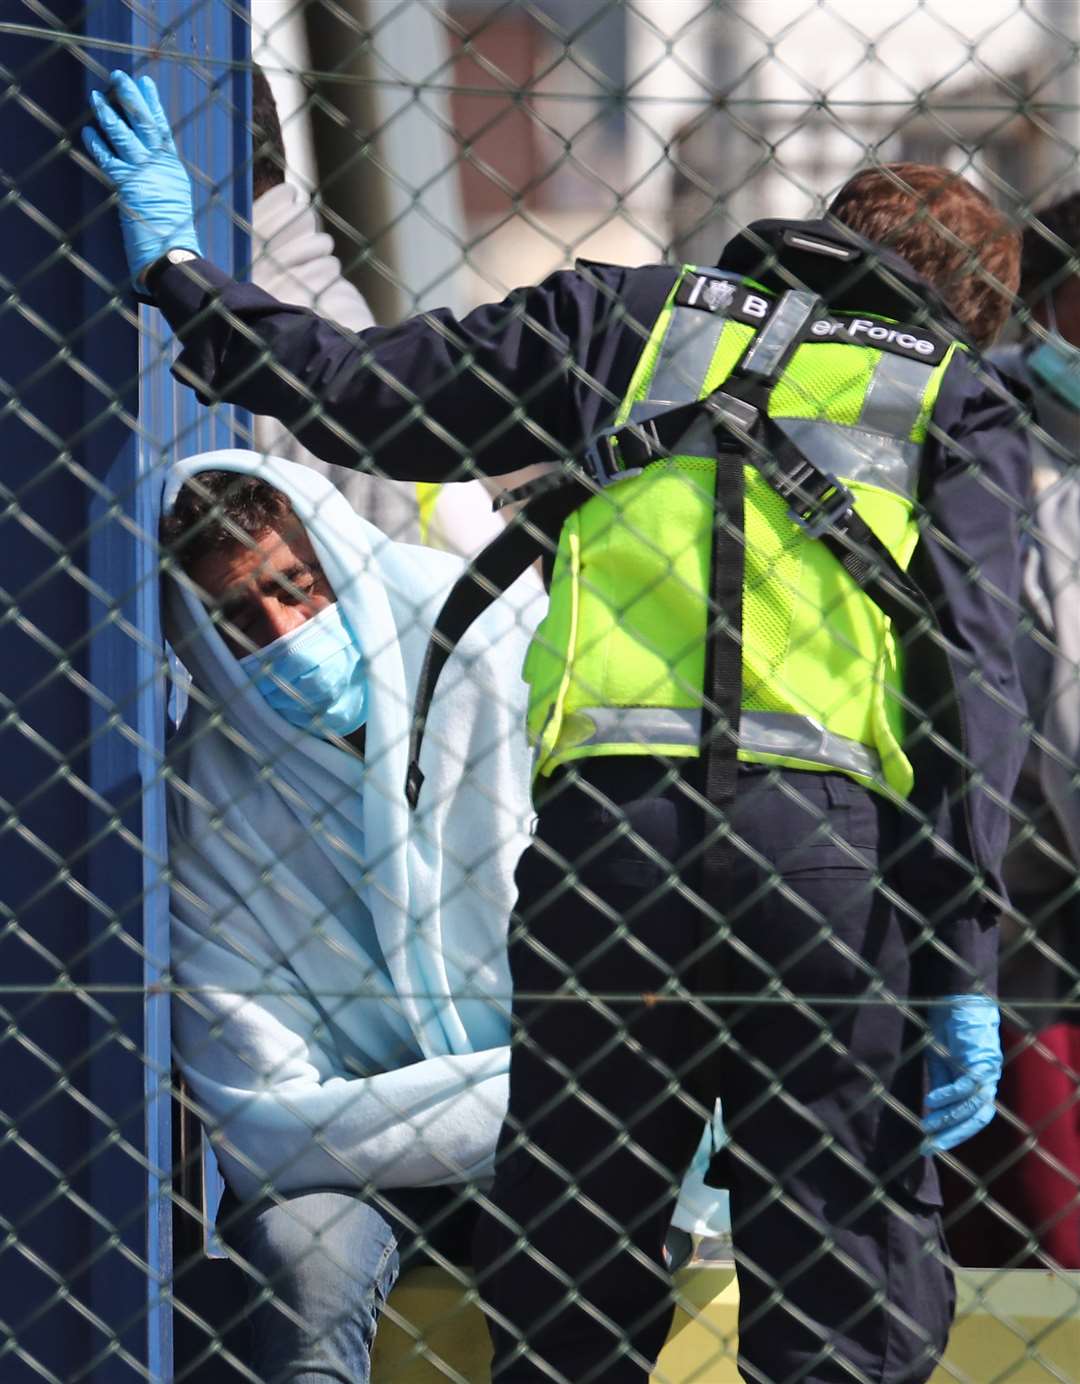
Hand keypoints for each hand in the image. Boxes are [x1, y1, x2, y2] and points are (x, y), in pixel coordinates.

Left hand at [82, 71, 200, 280]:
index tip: (146, 84)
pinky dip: (97, 145)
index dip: (153, 105)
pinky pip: (108, 158)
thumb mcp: (174, 200)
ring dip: (109, 115)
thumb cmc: (173, 235)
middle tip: (119, 78)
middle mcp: (159, 165)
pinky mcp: (127, 184)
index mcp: (173, 168)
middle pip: (144, 124)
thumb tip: (151, 168)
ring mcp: (143, 173)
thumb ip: (162, 179)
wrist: (171, 252)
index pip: (162, 129)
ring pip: (124, 135)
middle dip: (131, 98)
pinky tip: (88, 132)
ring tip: (97, 97)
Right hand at [923, 994, 1000, 1152]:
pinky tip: (930, 1101)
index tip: (932, 1144)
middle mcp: (988, 1080)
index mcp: (979, 1083)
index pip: (972, 1118)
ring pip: (972, 1106)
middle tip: (929, 1147)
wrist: (957, 998)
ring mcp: (987, 1071)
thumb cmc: (948, 1028)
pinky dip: (948, 1096)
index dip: (955, 1133)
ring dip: (948, 1119)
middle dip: (953, 1135)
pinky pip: (966, 1085)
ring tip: (926, 1125)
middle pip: (977, 1119)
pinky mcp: (980, 1060)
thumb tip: (933, 1112)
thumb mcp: (940, 1062)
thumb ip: (942, 1085)